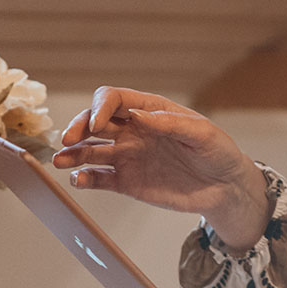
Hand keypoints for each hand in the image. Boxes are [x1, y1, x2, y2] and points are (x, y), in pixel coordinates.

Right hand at [53, 88, 268, 246]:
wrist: (226, 187)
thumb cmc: (218, 152)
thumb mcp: (202, 134)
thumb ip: (171, 124)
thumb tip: (138, 116)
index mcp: (149, 111)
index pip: (114, 100)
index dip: (100, 107)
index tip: (96, 123)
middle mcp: (132, 130)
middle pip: (95, 122)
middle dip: (79, 127)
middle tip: (68, 140)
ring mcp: (127, 156)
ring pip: (90, 150)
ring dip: (73, 154)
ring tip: (60, 162)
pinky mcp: (127, 182)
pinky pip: (99, 178)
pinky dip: (84, 179)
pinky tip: (78, 181)